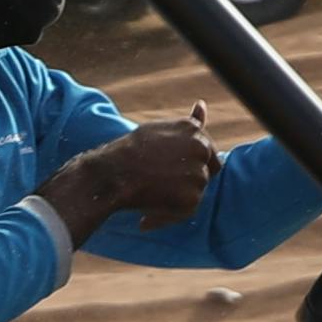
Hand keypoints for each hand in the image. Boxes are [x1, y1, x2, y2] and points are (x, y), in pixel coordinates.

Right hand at [52, 117, 229, 233]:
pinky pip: (186, 211)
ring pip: (197, 191)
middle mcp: (200, 148)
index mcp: (193, 130)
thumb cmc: (129, 152)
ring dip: (177, 198)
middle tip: (164, 185)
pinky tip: (144, 217)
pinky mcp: (192, 198)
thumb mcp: (159, 128)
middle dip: (192, 180)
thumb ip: (187, 123)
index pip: (207, 150)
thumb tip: (202, 104)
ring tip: (148, 198)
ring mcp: (198, 173)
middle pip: (210, 171)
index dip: (191, 163)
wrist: (111, 175)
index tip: (172, 170)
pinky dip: (167, 216)